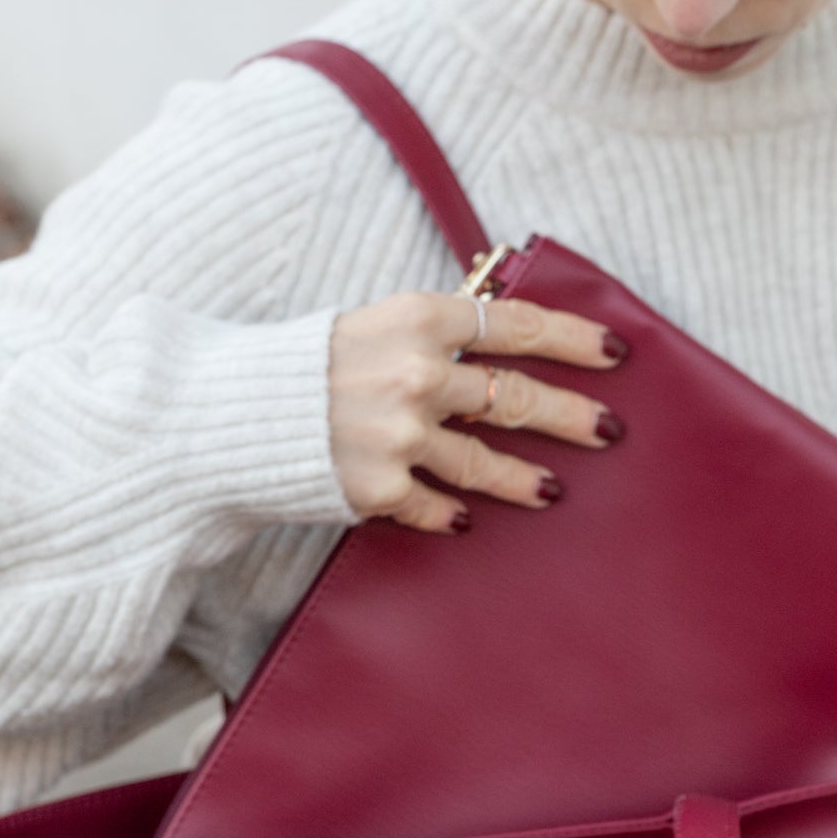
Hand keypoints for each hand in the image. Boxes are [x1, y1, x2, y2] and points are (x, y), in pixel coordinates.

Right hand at [329, 291, 624, 532]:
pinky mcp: (378, 486)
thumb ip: (432, 334)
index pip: (517, 325)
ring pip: (484, 462)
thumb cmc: (300, 366)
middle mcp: (415, 374)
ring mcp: (399, 434)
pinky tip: (467, 518)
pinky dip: (451, 512)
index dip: (571, 340)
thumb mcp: (368, 325)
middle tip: (608, 431)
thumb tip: (502, 339)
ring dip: (524, 479)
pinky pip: (434, 505)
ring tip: (550, 491)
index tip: (613, 353)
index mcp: (417, 318)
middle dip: (570, 417)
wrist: (223, 416)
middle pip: (514, 397)